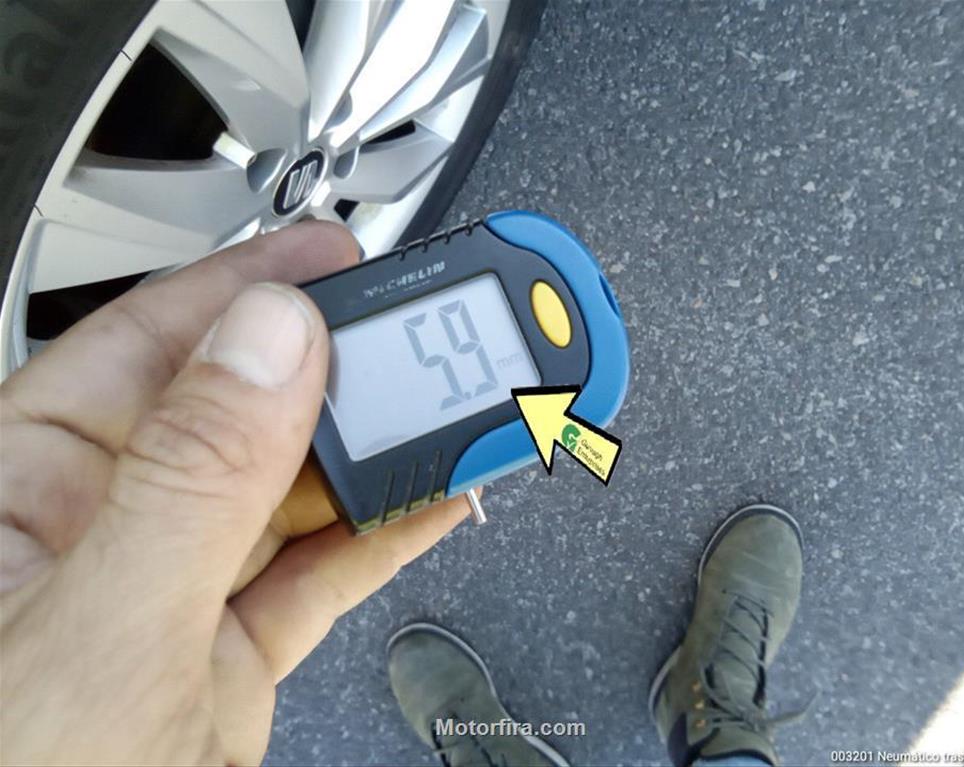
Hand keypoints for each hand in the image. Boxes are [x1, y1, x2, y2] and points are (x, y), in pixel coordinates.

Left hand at [0, 222, 472, 765]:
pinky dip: (385, 530)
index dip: (252, 289)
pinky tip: (438, 489)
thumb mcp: (98, 639)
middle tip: (426, 337)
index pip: (149, 347)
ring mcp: (168, 594)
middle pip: (239, 409)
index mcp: (20, 492)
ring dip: (380, 448)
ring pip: (291, 489)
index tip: (339, 257)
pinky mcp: (224, 656)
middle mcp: (94, 531)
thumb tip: (272, 343)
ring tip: (459, 407)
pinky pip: (317, 571)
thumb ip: (190, 482)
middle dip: (340, 370)